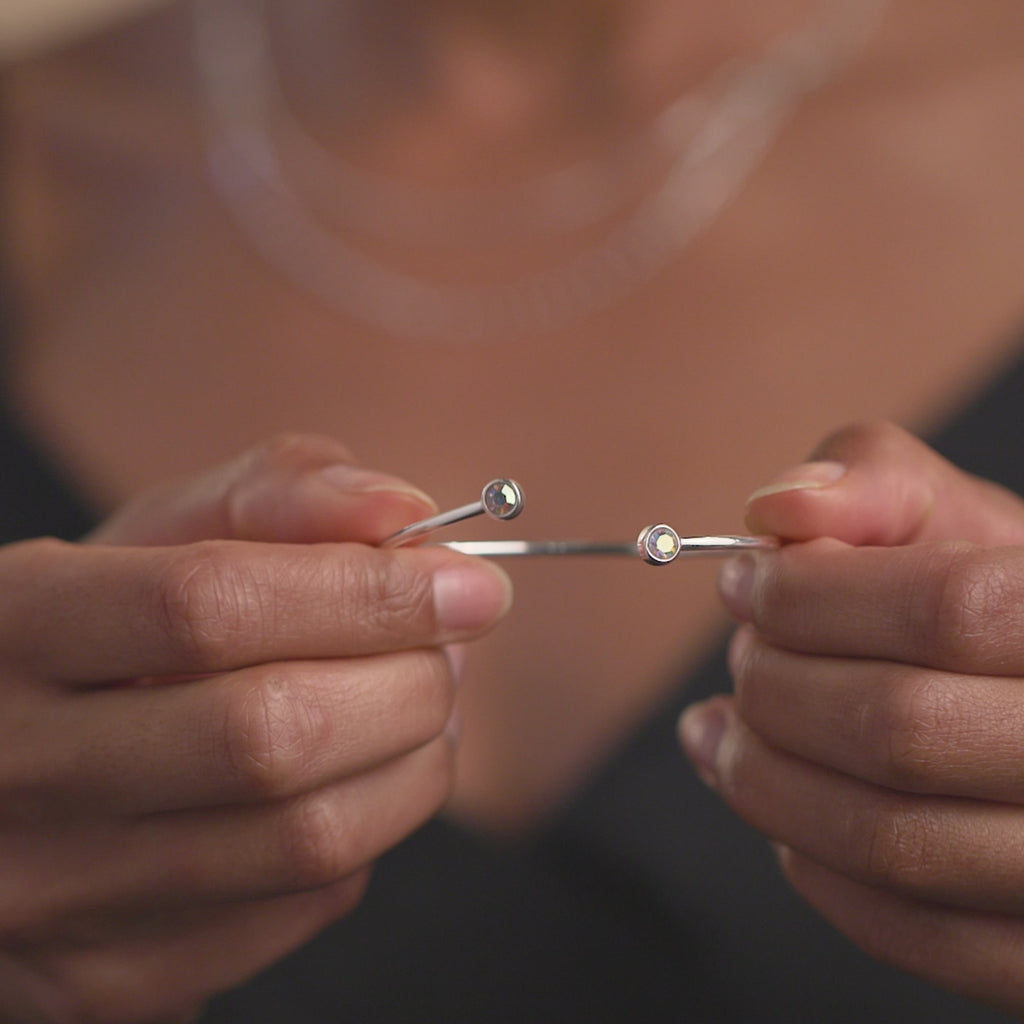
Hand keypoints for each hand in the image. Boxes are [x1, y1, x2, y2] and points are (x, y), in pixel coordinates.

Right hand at [0, 435, 512, 1022]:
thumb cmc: (99, 632)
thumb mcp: (158, 538)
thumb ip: (276, 497)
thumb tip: (405, 512)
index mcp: (15, 627)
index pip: (211, 607)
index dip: (368, 593)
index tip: (471, 587)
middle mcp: (14, 773)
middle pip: (272, 734)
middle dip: (409, 681)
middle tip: (446, 647)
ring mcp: (55, 895)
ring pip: (306, 841)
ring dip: (414, 761)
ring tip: (423, 705)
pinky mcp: (105, 979)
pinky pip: (300, 910)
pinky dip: (369, 833)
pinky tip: (359, 782)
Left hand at [679, 421, 1023, 1013]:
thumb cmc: (1001, 609)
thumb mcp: (961, 521)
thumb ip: (877, 485)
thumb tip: (778, 507)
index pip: (945, 607)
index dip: (810, 594)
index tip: (740, 583)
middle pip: (899, 728)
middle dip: (775, 685)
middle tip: (741, 659)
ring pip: (889, 840)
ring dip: (763, 778)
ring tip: (715, 731)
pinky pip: (906, 931)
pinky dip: (812, 865)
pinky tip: (782, 807)